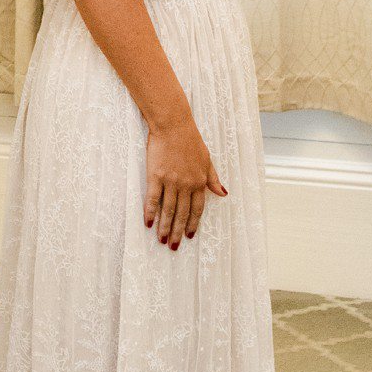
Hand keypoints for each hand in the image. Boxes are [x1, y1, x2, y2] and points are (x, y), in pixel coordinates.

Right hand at [144, 115, 225, 248]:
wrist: (173, 125)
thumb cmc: (191, 140)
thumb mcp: (207, 160)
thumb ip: (213, 178)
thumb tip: (223, 193)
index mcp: (200, 181)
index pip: (197, 209)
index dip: (193, 224)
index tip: (188, 236)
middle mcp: (186, 184)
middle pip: (182, 213)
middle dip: (178, 232)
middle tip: (173, 246)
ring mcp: (170, 181)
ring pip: (168, 210)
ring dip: (165, 227)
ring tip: (161, 239)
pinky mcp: (155, 175)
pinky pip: (153, 198)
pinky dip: (150, 212)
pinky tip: (148, 223)